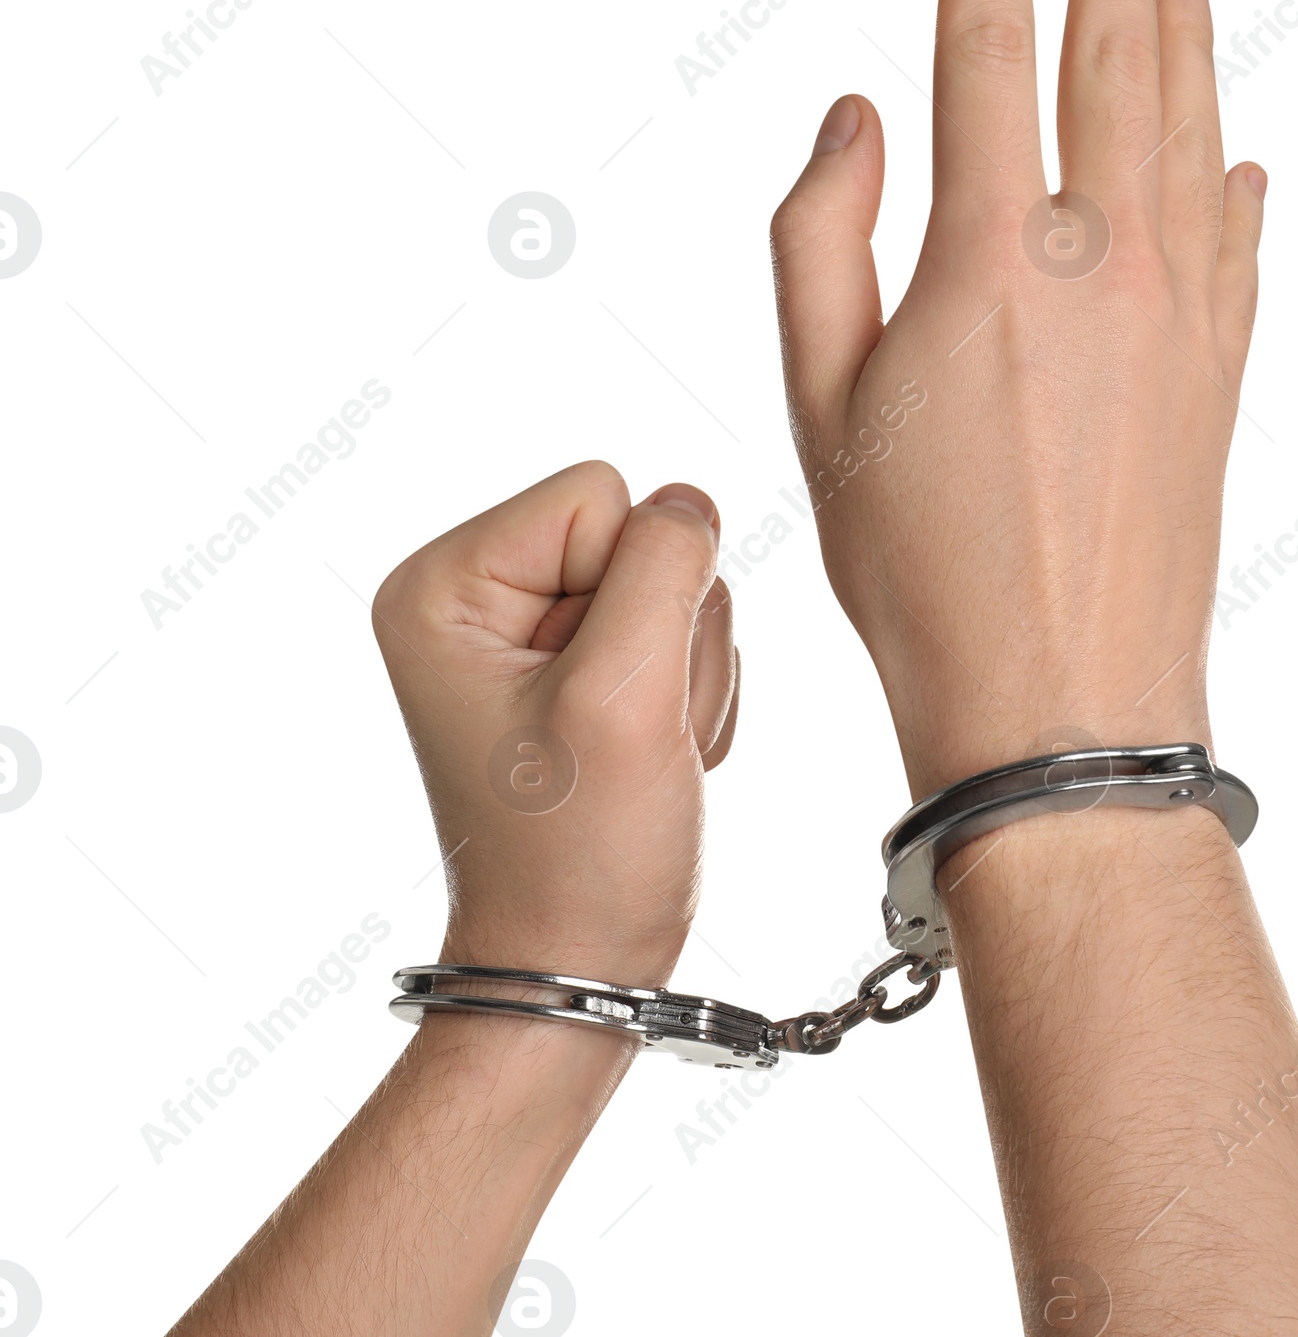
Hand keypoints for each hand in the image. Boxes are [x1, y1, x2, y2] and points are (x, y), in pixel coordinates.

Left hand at [372, 462, 737, 984]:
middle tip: (630, 737)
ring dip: (681, 676)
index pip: (600, 496)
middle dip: (664, 639)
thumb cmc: (581, 854)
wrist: (578, 964)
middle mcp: (474, 596)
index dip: (637, 590)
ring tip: (638, 754)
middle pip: (637, 537)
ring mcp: (527, 633)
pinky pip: (677, 629)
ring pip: (671, 585)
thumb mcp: (622, 696)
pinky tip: (648, 760)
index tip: (607, 697)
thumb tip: (690, 501)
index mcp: (444, 585)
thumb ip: (663, 567)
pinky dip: (684, 699)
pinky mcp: (575, 666)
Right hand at [770, 0, 1265, 795]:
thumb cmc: (922, 573)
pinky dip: (1230, 171)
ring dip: (1183, 27)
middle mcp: (1103, 257)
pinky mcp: (1220, 371)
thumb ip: (820, 238)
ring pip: (1188, 125)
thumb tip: (853, 119)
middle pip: (1110, 51)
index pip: (987, 41)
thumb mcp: (818, 403)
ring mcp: (1180, 309)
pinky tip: (1234, 145)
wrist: (1061, 700)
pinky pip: (1236, 237)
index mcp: (990, 253)